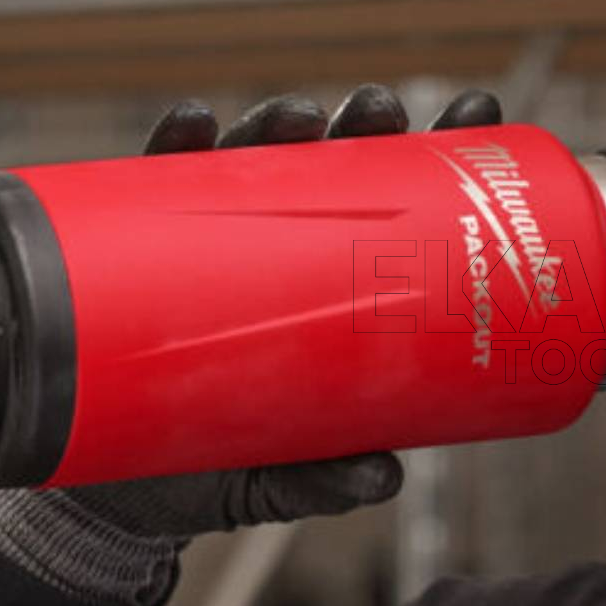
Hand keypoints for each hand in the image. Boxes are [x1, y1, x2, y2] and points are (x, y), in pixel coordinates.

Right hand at [67, 84, 504, 539]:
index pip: (400, 204)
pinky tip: (191, 124)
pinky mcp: (144, 258)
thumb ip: (330, 478)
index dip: (440, 151)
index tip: (477, 108)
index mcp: (340, 283)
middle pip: (333, 167)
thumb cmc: (230, 464)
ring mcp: (217, 248)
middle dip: (362, 125)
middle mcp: (284, 250)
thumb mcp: (287, 476)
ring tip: (298, 116)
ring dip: (275, 124)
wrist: (128, 496)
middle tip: (381, 109)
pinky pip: (152, 190)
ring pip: (251, 163)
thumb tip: (384, 477)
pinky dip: (169, 150)